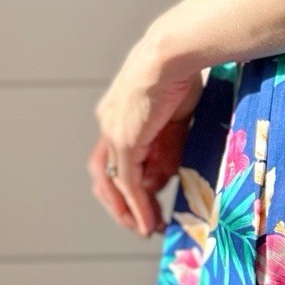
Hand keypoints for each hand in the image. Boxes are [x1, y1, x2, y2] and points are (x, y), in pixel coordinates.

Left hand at [88, 29, 203, 237]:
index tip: (150, 200)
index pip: (121, 156)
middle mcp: (110, 123)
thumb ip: (165, 150)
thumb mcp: (175, 119)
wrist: (174, 54)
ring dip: (125, 209)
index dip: (132, 182)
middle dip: (119, 202)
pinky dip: (137, 204)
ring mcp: (114, 132)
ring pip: (111, 182)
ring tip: (142, 229)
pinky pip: (129, 181)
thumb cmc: (180, 72)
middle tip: (137, 223)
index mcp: (120, 113)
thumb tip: (159, 181)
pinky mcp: (125, 140)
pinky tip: (149, 220)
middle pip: (104, 173)